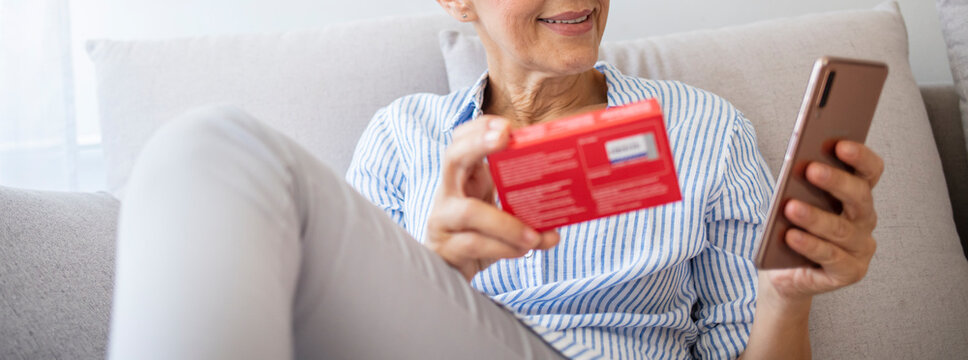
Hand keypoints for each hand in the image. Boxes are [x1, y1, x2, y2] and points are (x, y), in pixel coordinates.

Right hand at [425, 115, 559, 280]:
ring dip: (507, 223)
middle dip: (478, 144)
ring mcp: (442, 220)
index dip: (479, 128)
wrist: (453, 274)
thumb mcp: (500, 213)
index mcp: (463, 178)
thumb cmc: (481, 237)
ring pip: (469, 211)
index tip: (507, 126)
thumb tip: (563, 215)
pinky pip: (474, 244)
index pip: (461, 140)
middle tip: (506, 138)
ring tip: (535, 236)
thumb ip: (524, 207)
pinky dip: (503, 248)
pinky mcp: (445, 248)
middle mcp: (447, 193)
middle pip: (452, 158)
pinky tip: (522, 251)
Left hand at [766, 140, 883, 300]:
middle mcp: (864, 220)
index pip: (870, 171)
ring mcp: (860, 248)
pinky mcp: (849, 272)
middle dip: (836, 182)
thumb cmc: (790, 227)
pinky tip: (790, 236)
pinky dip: (809, 245)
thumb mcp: (794, 199)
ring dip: (814, 217)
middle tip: (810, 170)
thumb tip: (798, 163)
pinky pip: (830, 256)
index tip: (840, 144)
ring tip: (790, 207)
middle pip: (859, 197)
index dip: (860, 157)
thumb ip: (801, 183)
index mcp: (856, 196)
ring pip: (840, 229)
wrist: (783, 271)